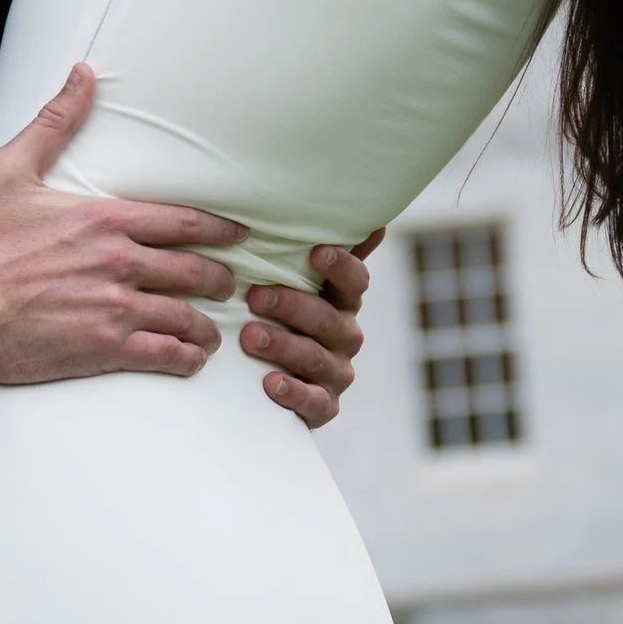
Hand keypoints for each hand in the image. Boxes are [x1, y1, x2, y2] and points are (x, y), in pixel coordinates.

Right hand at [0, 66, 245, 384]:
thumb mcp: (12, 167)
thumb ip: (56, 122)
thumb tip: (83, 75)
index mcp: (105, 219)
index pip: (184, 223)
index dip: (220, 230)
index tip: (238, 235)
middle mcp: (120, 263)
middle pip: (195, 270)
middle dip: (220, 278)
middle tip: (229, 283)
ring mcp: (115, 308)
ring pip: (186, 316)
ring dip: (207, 325)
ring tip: (212, 331)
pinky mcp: (102, 349)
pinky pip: (163, 354)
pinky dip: (185, 357)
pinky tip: (190, 358)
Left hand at [242, 231, 382, 429]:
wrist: (270, 382)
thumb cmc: (285, 318)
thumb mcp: (301, 283)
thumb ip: (327, 255)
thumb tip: (373, 217)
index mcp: (343, 303)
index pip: (354, 282)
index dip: (341, 267)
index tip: (317, 251)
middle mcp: (345, 336)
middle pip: (330, 320)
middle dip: (294, 306)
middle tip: (256, 295)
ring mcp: (336, 373)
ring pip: (316, 359)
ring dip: (283, 345)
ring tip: (249, 336)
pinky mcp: (323, 407)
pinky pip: (314, 402)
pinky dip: (292, 392)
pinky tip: (269, 383)